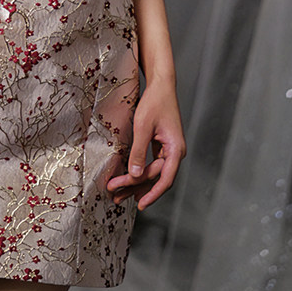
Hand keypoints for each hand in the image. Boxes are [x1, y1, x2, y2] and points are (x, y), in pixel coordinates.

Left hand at [107, 78, 185, 209]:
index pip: (165, 179)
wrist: (161, 85)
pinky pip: (151, 164)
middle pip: (156, 178)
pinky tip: (128, 180)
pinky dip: (139, 171)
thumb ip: (138, 152)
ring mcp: (169, 150)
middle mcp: (175, 152)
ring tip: (119, 194)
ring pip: (153, 173)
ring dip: (136, 183)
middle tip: (116, 196)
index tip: (141, 205)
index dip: (153, 194)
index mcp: (176, 149)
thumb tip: (135, 176)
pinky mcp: (162, 146)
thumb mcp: (142, 127)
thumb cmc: (154, 102)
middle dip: (136, 188)